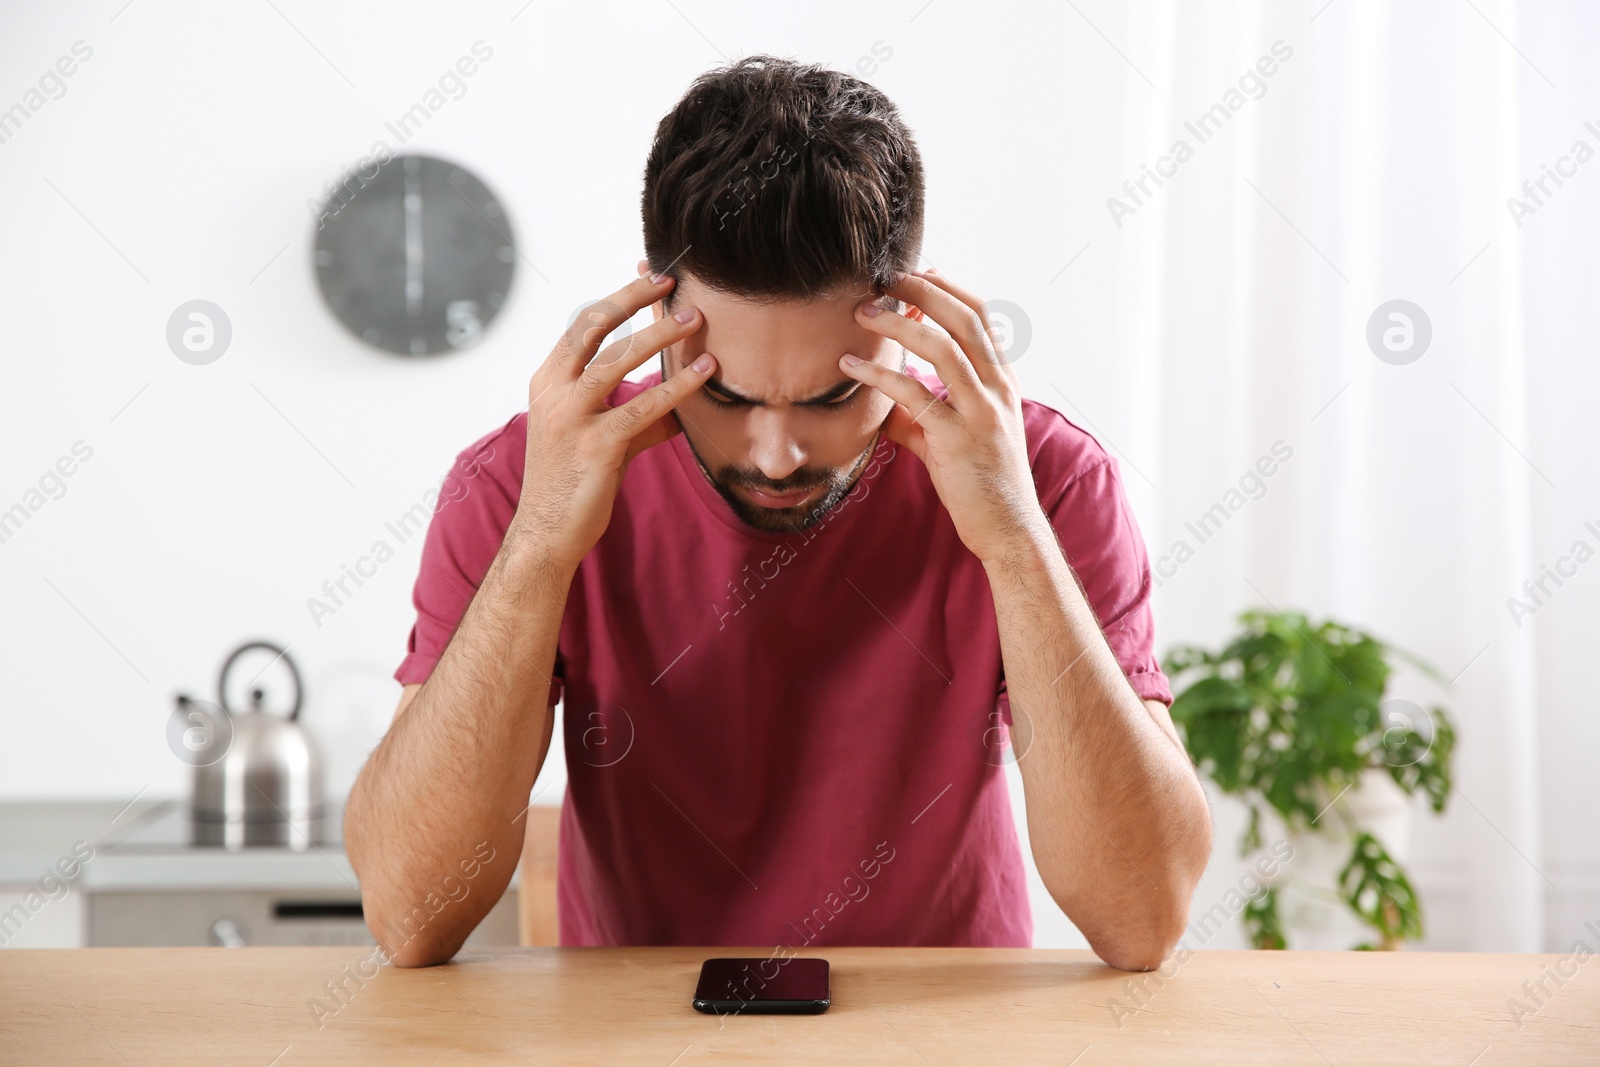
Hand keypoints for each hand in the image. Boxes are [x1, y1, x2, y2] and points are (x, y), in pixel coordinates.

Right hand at [510, 263, 715, 568]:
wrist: (547, 533)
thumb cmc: (574, 484)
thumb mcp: (598, 439)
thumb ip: (632, 417)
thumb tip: (677, 408)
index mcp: (547, 382)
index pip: (581, 326)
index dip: (617, 300)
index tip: (650, 283)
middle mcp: (553, 392)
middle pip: (594, 327)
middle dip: (634, 301)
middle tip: (672, 284)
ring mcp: (572, 417)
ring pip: (619, 360)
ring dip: (661, 336)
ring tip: (695, 319)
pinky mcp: (597, 446)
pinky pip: (643, 408)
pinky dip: (677, 387)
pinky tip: (703, 375)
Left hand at [839, 268, 1048, 563]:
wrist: (1008, 529)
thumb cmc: (980, 484)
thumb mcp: (951, 439)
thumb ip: (921, 417)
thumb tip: (885, 406)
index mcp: (1001, 381)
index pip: (980, 316)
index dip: (947, 287)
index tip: (914, 271)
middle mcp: (998, 388)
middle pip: (964, 318)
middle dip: (921, 289)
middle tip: (881, 278)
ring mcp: (982, 411)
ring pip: (944, 348)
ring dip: (898, 324)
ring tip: (862, 313)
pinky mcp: (960, 439)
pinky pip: (916, 394)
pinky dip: (880, 374)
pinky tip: (852, 366)